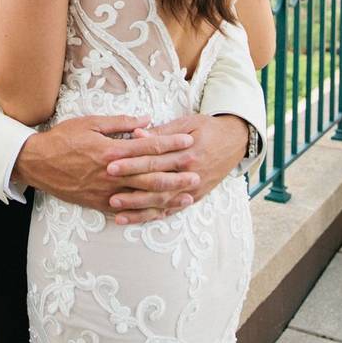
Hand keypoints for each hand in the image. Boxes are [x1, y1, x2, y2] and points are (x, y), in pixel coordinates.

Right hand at [13, 116, 199, 216]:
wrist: (36, 163)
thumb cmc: (62, 139)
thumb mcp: (90, 122)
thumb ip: (121, 123)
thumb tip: (147, 120)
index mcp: (111, 150)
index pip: (148, 147)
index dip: (170, 144)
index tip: (188, 142)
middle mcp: (111, 173)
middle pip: (151, 174)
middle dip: (176, 174)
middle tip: (197, 172)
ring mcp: (105, 191)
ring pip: (142, 196)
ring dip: (167, 196)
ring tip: (187, 195)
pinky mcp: (98, 204)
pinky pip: (127, 210)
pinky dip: (145, 212)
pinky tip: (161, 211)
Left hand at [107, 114, 248, 223]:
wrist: (235, 141)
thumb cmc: (207, 128)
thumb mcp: (187, 123)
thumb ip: (162, 133)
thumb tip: (137, 134)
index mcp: (187, 153)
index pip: (154, 159)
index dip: (131, 162)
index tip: (110, 163)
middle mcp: (190, 174)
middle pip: (155, 182)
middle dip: (129, 184)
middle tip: (106, 184)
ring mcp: (192, 189)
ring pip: (160, 202)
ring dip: (136, 206)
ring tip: (114, 207)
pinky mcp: (192, 198)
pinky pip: (169, 211)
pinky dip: (149, 216)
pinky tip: (131, 219)